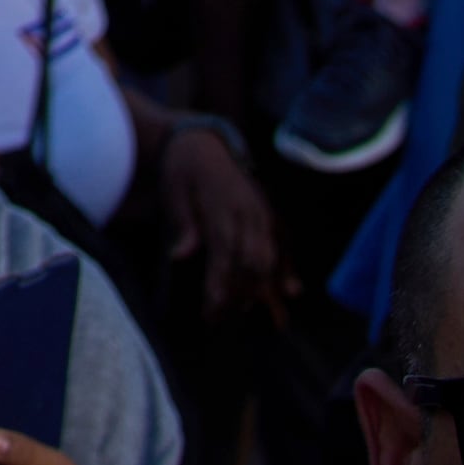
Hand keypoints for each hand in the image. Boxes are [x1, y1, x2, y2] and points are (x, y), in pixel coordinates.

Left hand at [161, 121, 286, 314]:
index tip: (212, 311)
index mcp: (222, 207)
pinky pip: (283, 243)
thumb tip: (179, 257)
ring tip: (261, 318)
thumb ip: (182, 224)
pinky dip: (287, 268)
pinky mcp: (268, 213)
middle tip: (224, 321)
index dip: (221, 286)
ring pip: (271, 256)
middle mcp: (249, 211)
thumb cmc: (182, 172)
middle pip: (253, 261)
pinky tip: (290, 291)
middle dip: (243, 295)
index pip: (225, 254)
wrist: (201, 143)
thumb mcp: (173, 193)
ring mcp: (262, 212)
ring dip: (265, 288)